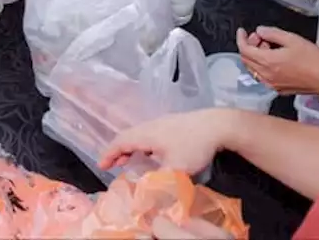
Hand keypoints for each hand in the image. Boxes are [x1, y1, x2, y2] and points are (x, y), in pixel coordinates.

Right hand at [99, 108, 233, 175]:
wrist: (217, 125)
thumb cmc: (193, 145)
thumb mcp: (175, 168)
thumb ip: (157, 182)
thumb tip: (145, 194)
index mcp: (145, 134)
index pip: (119, 142)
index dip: (108, 154)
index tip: (102, 166)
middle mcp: (150, 126)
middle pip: (127, 136)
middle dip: (117, 151)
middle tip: (112, 165)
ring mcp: (162, 123)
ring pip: (139, 135)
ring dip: (130, 148)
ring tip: (129, 161)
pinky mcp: (172, 124)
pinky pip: (149, 135)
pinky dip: (142, 146)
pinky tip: (151, 154)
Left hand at [237, 26, 318, 94]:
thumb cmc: (312, 59)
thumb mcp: (292, 39)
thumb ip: (272, 33)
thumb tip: (259, 31)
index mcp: (268, 62)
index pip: (244, 50)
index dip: (241, 39)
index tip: (242, 31)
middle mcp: (266, 75)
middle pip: (246, 60)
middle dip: (249, 46)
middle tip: (259, 37)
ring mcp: (271, 84)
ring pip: (253, 69)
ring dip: (255, 56)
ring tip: (268, 46)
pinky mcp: (278, 89)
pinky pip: (262, 77)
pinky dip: (262, 66)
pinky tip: (273, 59)